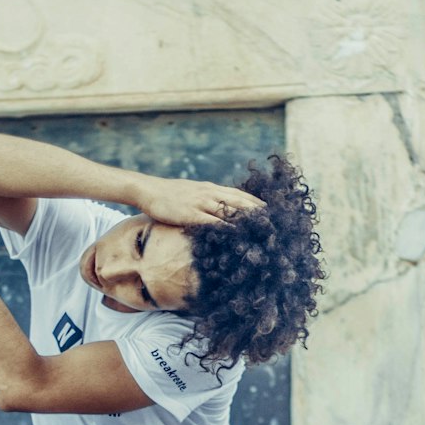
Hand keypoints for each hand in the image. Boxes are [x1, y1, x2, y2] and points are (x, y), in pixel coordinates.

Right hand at [135, 176, 264, 227]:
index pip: (240, 195)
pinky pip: (212, 221)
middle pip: (241, 202)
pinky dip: (227, 228)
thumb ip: (206, 200)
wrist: (148, 190)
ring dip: (248, 220)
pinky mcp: (191, 213)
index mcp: (211, 189)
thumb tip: (216, 210)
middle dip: (259, 212)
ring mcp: (201, 202)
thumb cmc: (168, 195)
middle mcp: (210, 193)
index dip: (257, 203)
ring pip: (230, 210)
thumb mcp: (191, 193)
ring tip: (264, 230)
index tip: (273, 212)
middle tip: (277, 223)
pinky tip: (237, 235)